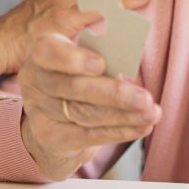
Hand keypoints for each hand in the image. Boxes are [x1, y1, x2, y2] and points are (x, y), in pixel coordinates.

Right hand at [20, 34, 161, 179]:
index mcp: (44, 52)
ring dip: (124, 115)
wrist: (56, 116)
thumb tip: (129, 51)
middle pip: (75, 88)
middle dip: (114, 94)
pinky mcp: (51, 137)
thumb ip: (104, 51)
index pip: (49, 52)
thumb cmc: (80, 74)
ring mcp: (40, 111)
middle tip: (145, 98)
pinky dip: (119, 131)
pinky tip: (141, 127)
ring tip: (152, 113)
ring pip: (85, 114)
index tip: (101, 64)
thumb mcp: (87, 55)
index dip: (74, 59)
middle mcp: (36, 81)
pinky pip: (88, 136)